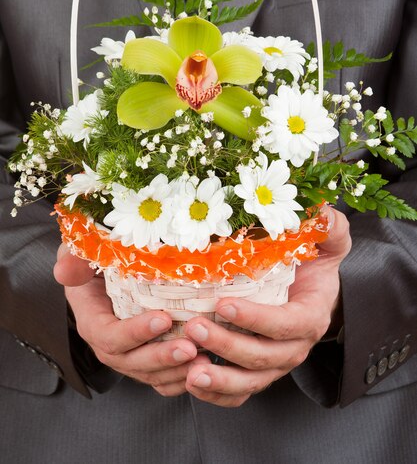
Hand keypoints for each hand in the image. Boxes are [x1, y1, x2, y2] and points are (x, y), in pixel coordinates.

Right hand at [54, 244, 205, 395]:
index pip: (110, 336)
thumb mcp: (80, 252)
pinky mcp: (148, 357)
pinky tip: (204, 369)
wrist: (109, 269)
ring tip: (205, 360)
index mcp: (92, 322)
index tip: (163, 318)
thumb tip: (65, 271)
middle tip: (190, 347)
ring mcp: (130, 354)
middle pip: (131, 362)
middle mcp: (110, 344)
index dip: (135, 332)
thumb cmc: (96, 258)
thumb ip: (73, 259)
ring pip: (150, 374)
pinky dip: (181, 379)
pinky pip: (162, 378)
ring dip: (177, 371)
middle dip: (161, 357)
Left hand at [184, 207, 350, 406]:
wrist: (311, 292)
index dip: (256, 319)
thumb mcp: (327, 242)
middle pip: (263, 357)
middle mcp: (294, 347)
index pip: (285, 324)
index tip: (223, 304)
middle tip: (195, 328)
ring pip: (250, 382)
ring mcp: (275, 364)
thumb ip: (329, 229)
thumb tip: (325, 213)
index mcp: (310, 317)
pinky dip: (217, 394)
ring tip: (189, 370)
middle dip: (227, 346)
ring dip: (219, 379)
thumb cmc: (314, 264)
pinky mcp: (258, 373)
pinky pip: (240, 394)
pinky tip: (191, 383)